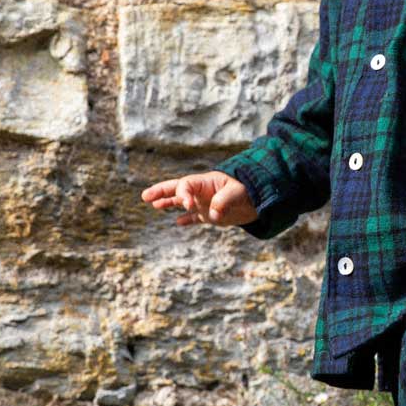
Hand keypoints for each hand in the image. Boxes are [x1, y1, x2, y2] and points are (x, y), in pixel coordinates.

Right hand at [140, 171, 258, 227]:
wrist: (261, 199)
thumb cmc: (249, 190)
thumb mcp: (238, 193)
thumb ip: (224, 201)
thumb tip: (213, 215)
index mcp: (206, 182)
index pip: (185, 185)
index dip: (182, 194)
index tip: (187, 205)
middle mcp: (202, 192)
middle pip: (177, 189)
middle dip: (161, 192)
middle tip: (145, 196)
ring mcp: (205, 203)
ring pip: (182, 202)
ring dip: (168, 203)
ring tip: (153, 205)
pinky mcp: (211, 214)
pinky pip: (195, 217)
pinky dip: (186, 220)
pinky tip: (177, 222)